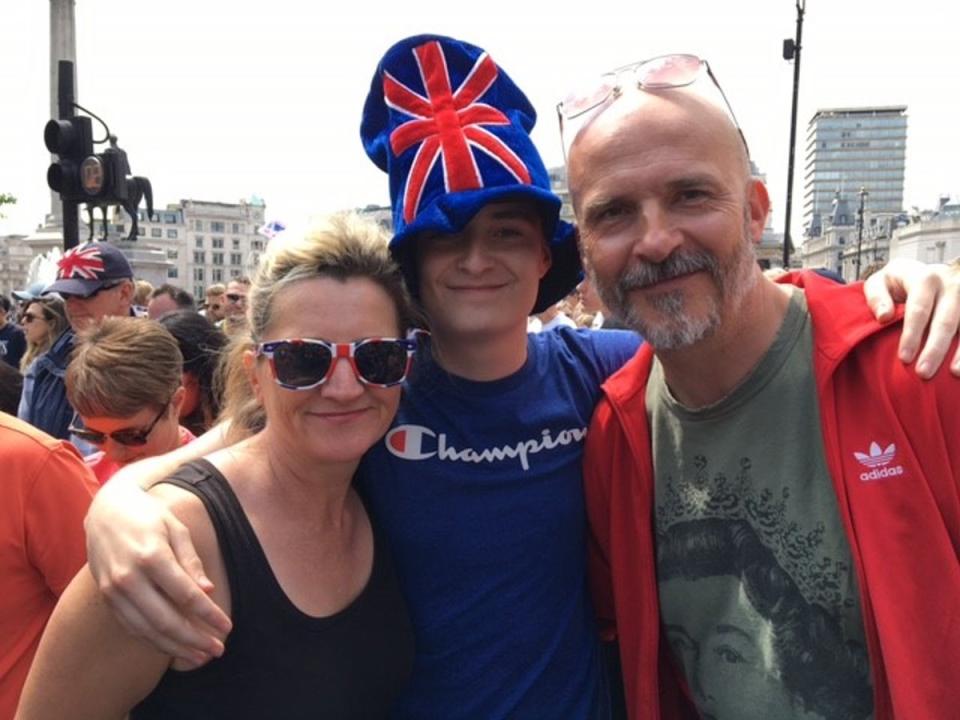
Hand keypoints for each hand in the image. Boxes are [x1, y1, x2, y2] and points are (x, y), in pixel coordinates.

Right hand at [85, 468, 231, 665]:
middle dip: (194, 639)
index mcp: (151, 557)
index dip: (208, 615)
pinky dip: (154, 641)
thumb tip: (208, 591)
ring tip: (200, 656)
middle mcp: (129, 578)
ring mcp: (114, 591)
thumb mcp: (176, 529)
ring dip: (175, 648)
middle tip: (217, 649)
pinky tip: (174, 647)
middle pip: (166, 620)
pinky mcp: (107, 598)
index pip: (185, 596)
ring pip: (147, 630)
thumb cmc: (149, 517)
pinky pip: (132, 627)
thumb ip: (191, 561)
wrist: (106, 511)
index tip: (226, 627)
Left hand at [863, 258, 959, 377]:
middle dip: (935, 349)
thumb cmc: (899, 282)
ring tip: (954, 374)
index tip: (904, 358)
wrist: (931, 271)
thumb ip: (877, 297)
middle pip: (945, 321)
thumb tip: (884, 317)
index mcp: (925, 279)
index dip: (912, 335)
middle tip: (923, 373)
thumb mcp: (881, 282)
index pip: (918, 309)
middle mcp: (951, 285)